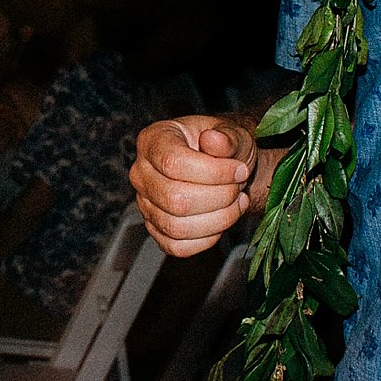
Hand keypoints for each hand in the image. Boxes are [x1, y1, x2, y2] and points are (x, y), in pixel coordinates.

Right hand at [131, 115, 262, 256]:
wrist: (225, 168)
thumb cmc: (225, 148)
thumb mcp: (233, 134)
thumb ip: (226, 137)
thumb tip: (214, 141)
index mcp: (153, 140)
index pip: (173, 163)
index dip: (213, 172)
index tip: (240, 170)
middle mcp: (141, 174)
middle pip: (174, 199)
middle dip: (219, 197)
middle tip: (238, 187)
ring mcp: (145, 204)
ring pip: (176, 227)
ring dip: (218, 219)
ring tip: (236, 203)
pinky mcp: (156, 230)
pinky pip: (177, 246)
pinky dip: (207, 239)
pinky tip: (222, 218)